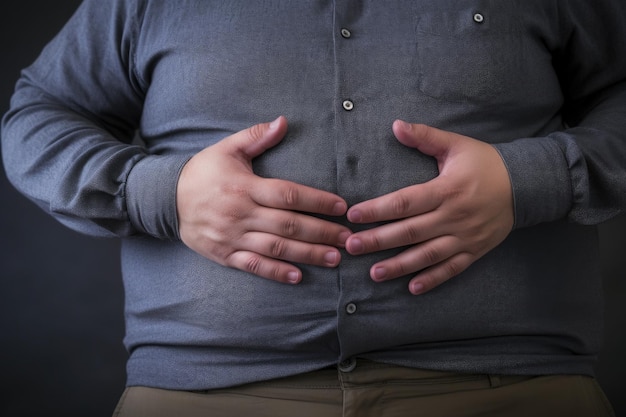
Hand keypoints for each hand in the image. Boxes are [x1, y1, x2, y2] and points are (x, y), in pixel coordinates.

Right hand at [176, 116, 350, 283]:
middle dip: (321, 232)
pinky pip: (252, 265)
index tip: (341, 206)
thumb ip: (257, 136)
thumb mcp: (227, 149)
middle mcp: (240, 213)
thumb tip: (284, 121)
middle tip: (347, 238)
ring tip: (334, 258)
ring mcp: (232, 236)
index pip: (288, 194)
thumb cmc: (203, 171)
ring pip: (275, 247)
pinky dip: (275, 272)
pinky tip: (297, 276)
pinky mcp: (224, 254)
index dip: (317, 201)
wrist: (166, 198)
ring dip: (307, 254)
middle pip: (288, 224)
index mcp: (245, 186)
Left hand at [345, 120, 513, 294]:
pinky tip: (412, 288)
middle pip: (410, 231)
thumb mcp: (456, 145)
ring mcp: (465, 237)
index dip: (377, 209)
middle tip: (351, 246)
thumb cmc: (486, 163)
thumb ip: (425, 137)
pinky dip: (433, 279)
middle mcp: (453, 216)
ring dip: (399, 266)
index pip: (405, 201)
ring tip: (374, 273)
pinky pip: (452, 269)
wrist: (527, 185)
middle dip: (378, 240)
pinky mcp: (475, 250)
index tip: (353, 215)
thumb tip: (395, 125)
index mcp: (446, 189)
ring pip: (427, 255)